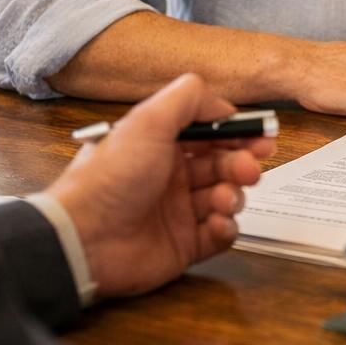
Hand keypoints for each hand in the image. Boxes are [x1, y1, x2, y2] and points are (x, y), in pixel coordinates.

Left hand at [45, 73, 275, 298]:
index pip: (212, 134)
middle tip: (250, 169)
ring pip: (227, 198)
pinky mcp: (184, 246)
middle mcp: (172, 176)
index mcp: (162, 145)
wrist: (83, 240)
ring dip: (234, 195)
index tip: (262, 136)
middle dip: (242, 163)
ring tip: (224, 199)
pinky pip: (220, 234)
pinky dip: (226, 228)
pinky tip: (216, 223)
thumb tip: (225, 103)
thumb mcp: (148, 121)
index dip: (239, 134)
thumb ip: (188, 99)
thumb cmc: (111, 178)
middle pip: (224, 164)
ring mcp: (179, 212)